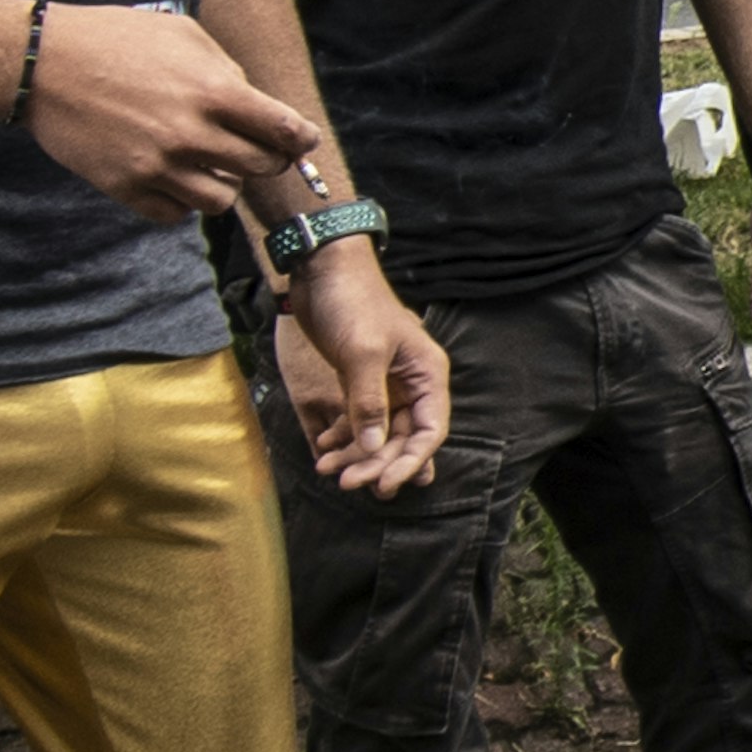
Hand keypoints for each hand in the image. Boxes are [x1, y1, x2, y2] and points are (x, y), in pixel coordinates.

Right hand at [22, 4, 313, 222]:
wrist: (42, 62)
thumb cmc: (115, 39)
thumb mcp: (183, 34)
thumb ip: (227, 71)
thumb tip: (258, 108)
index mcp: (212, 91)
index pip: (283, 130)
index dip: (300, 138)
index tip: (300, 140)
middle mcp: (189, 133)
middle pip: (261, 169)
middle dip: (266, 159)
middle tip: (254, 149)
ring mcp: (157, 165)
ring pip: (222, 201)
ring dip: (223, 183)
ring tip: (207, 162)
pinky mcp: (126, 187)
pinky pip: (177, 213)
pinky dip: (182, 200)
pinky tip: (173, 175)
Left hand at [271, 244, 449, 494]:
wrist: (322, 268)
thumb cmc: (351, 302)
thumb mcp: (362, 353)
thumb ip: (368, 403)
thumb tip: (372, 449)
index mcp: (427, 374)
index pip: (430, 431)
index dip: (410, 462)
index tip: (384, 484)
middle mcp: (412, 383)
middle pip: (402, 438)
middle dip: (375, 462)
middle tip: (347, 483)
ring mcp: (386, 384)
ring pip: (377, 433)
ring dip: (355, 454)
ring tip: (327, 470)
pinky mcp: (360, 381)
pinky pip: (357, 419)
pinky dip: (342, 436)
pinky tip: (323, 449)